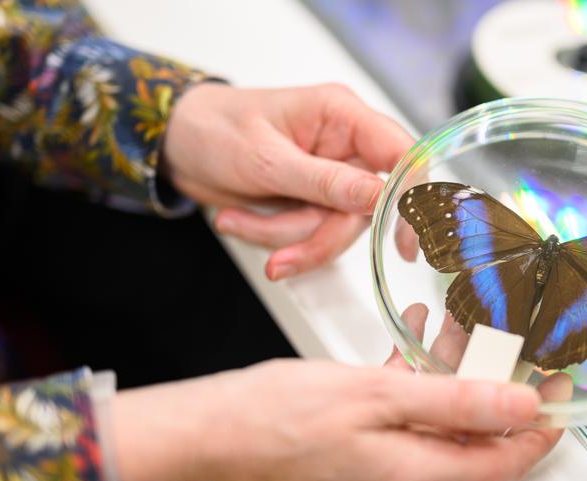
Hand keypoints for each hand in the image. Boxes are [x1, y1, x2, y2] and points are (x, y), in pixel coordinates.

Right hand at [111, 307, 570, 480]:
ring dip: (454, 379)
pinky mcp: (367, 458)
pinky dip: (418, 383)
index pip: (510, 459)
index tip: (557, 382)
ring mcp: (387, 475)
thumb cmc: (285, 415)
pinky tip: (412, 343)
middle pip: (480, 441)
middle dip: (497, 390)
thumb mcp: (380, 395)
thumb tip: (521, 405)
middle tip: (508, 345)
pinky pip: (410, 421)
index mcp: (421, 477)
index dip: (542, 422)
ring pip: (444, 426)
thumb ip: (456, 401)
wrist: (220, 431)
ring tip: (458, 330)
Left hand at [162, 83, 413, 279]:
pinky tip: (236, 218)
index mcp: (342, 116)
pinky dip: (272, 237)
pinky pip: (308, 235)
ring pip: (333, 229)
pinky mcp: (310, 201)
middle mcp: (343, 146)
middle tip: (279, 259)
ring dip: (283, 238)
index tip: (404, 240)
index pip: (402, 155)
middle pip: (365, 210)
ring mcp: (328, 177)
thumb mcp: (266, 160)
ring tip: (235, 221)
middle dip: (315, 237)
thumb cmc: (214, 129)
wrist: (174, 145)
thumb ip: (325, 182)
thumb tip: (381, 197)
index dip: (411, 197)